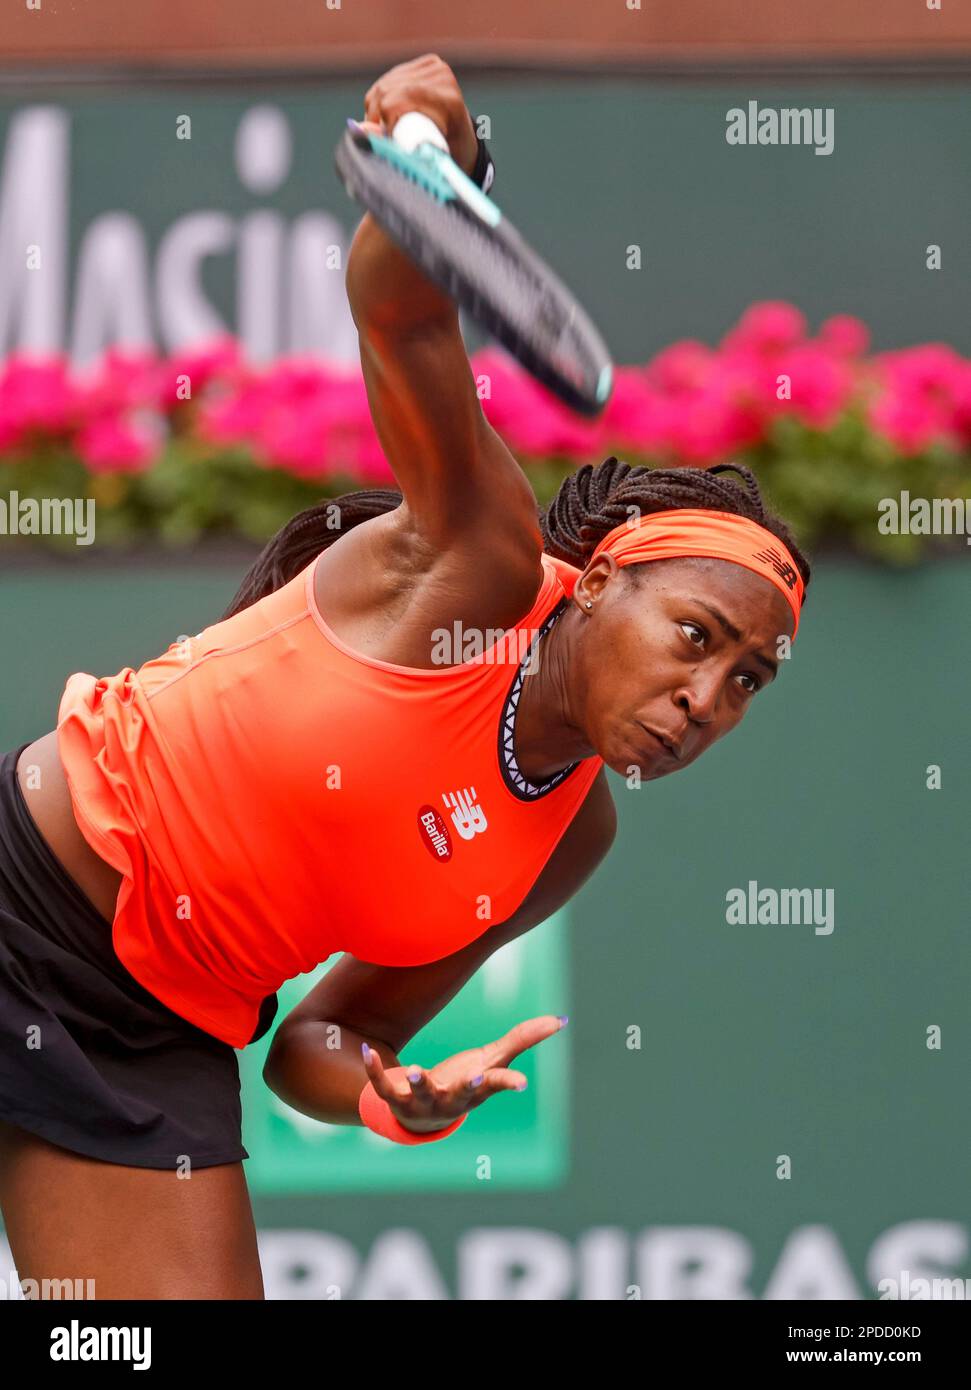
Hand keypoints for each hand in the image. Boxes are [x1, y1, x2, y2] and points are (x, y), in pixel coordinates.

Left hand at [361, 1014, 566, 1134]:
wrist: (420, 1115)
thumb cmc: (464, 1081)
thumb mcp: (492, 1060)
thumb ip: (524, 1039)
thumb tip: (561, 1020)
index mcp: (477, 1089)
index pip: (496, 1084)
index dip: (508, 1082)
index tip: (522, 1083)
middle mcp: (451, 1100)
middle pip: (460, 1095)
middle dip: (465, 1088)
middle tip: (473, 1077)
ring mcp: (422, 1101)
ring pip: (421, 1094)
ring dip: (420, 1083)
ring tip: (418, 1070)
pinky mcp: (395, 1097)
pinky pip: (383, 1085)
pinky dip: (375, 1068)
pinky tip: (368, 1050)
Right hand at [362, 53, 478, 177]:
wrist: (463, 139)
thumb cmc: (446, 156)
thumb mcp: (423, 159)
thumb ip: (396, 148)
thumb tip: (361, 130)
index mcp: (450, 103)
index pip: (401, 98)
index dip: (384, 118)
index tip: (385, 138)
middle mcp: (444, 78)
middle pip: (389, 90)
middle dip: (376, 115)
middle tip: (381, 136)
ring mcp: (436, 67)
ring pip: (384, 85)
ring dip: (375, 108)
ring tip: (384, 128)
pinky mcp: (427, 63)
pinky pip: (388, 79)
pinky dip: (379, 98)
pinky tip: (386, 112)